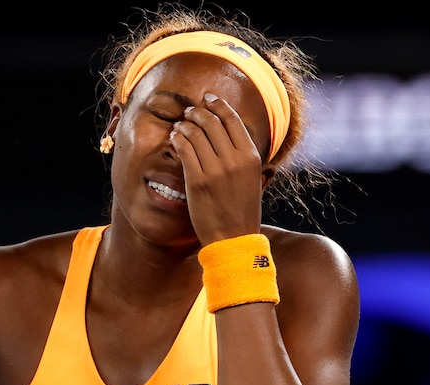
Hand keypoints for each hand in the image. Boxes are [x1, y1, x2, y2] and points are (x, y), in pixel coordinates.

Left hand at [170, 93, 266, 244]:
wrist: (234, 239)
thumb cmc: (242, 211)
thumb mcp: (254, 180)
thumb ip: (246, 158)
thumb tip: (236, 135)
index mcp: (251, 157)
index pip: (232, 120)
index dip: (218, 105)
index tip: (208, 99)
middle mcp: (234, 160)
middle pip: (212, 122)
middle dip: (198, 112)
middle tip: (190, 112)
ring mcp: (215, 170)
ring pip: (195, 133)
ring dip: (185, 124)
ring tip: (180, 125)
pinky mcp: (197, 181)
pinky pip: (184, 150)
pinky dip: (178, 139)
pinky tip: (175, 138)